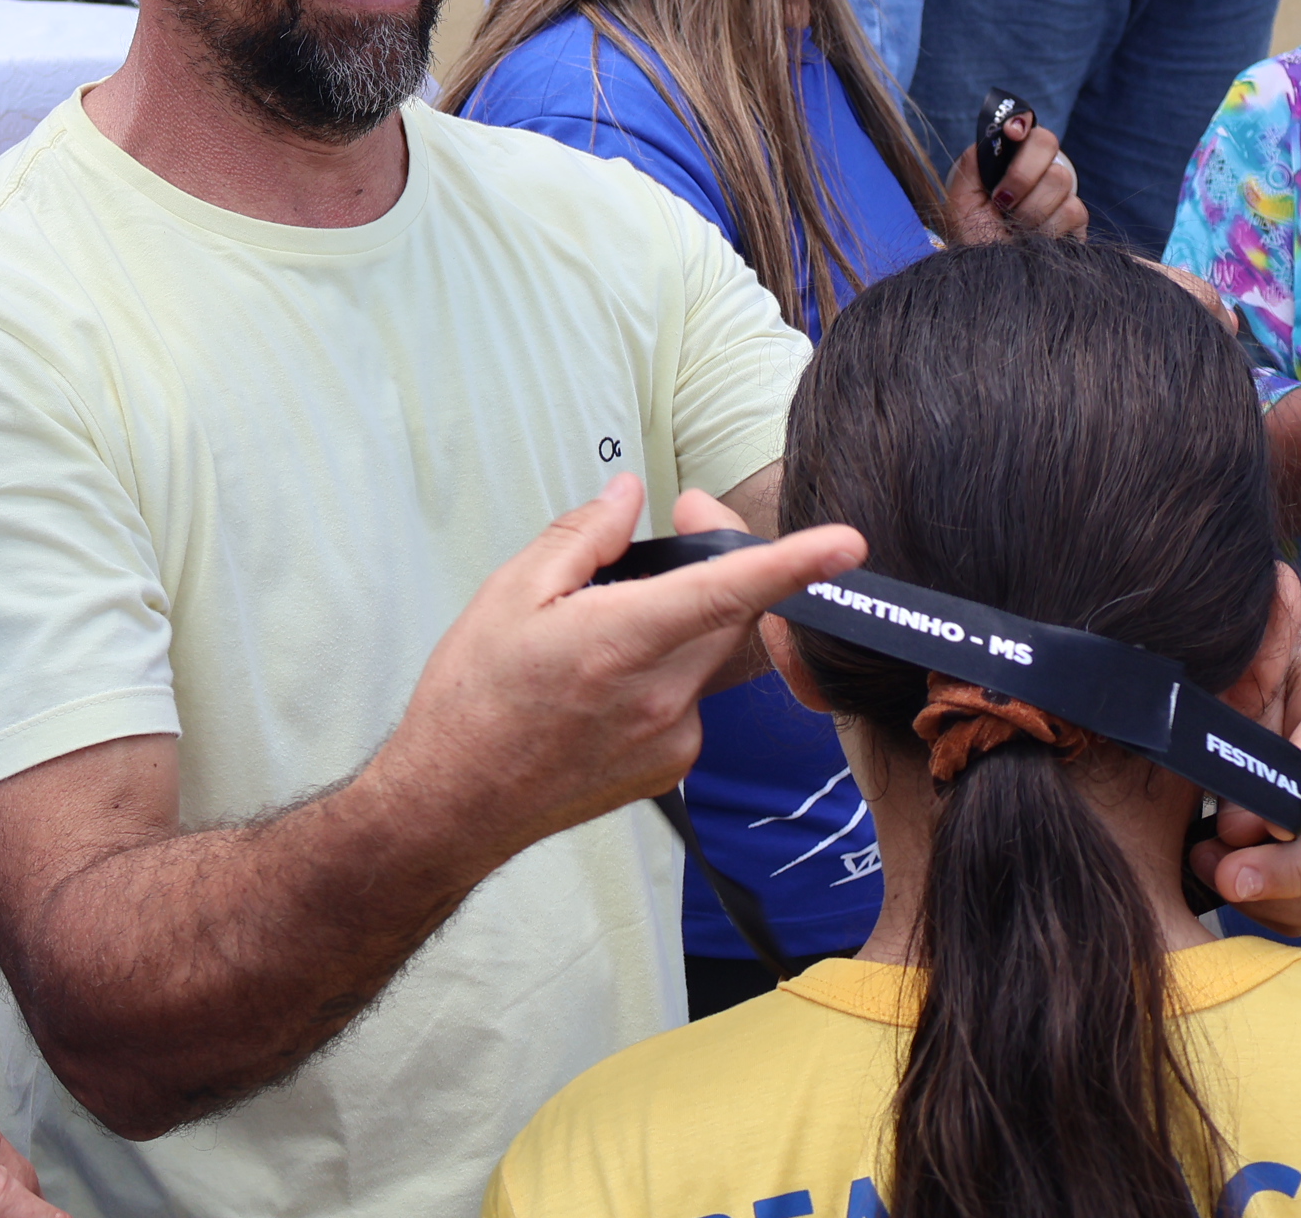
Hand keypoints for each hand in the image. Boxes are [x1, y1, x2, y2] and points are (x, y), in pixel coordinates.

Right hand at [372, 477, 865, 854]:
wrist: (454, 805)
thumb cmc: (471, 700)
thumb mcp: (509, 595)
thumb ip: (582, 537)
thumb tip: (629, 495)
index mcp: (618, 642)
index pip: (725, 593)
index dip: (792, 564)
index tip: (846, 543)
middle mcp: (659, 695)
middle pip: (727, 614)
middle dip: (713, 568)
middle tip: (669, 534)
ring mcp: (672, 740)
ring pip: (705, 656)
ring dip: (676, 628)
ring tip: (596, 637)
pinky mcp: (671, 768)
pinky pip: (687, 698)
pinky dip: (660, 677)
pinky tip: (598, 691)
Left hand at [942, 112, 1085, 244]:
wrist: (988, 275)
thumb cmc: (972, 237)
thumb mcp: (959, 199)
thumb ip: (972, 163)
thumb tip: (995, 135)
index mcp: (1008, 159)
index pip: (1023, 125)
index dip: (1020, 124)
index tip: (1012, 133)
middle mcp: (1036, 169)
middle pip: (1046, 141)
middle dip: (1021, 174)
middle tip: (1001, 200)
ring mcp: (1059, 192)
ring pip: (1059, 179)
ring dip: (1029, 210)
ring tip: (1014, 228)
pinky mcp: (1077, 220)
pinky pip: (1072, 209)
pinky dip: (1046, 228)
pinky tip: (1032, 240)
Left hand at [1190, 630, 1300, 935]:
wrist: (1293, 688)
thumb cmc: (1262, 679)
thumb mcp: (1248, 675)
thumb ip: (1242, 722)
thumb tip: (1243, 823)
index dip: (1286, 806)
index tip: (1239, 827)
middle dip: (1286, 871)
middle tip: (1225, 874)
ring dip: (1275, 896)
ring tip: (1214, 868)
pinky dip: (1279, 910)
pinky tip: (1234, 881)